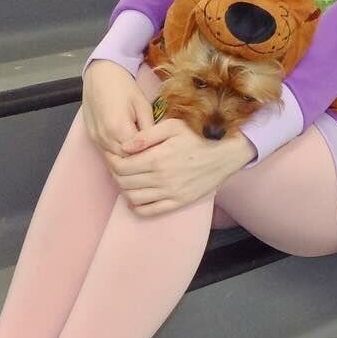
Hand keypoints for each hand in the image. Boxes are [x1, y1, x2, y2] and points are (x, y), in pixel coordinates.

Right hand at [81, 59, 155, 158]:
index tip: (159, 154)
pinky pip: (106, 152)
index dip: (148, 156)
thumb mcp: (143, 105)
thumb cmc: (124, 86)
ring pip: (113, 160)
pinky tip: (128, 148)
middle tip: (153, 156)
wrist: (101, 73)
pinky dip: (117, 154)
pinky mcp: (92, 136)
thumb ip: (149, 128)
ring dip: (127, 158)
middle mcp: (104, 136)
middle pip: (124, 161)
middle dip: (138, 160)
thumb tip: (157, 145)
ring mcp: (96, 138)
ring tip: (142, 153)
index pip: (136, 155)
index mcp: (118, 128)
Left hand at [105, 118, 247, 215]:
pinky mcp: (178, 202)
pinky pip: (150, 211)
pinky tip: (135, 199)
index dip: (111, 160)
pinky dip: (137, 207)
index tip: (110, 154)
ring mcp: (170, 193)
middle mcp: (161, 179)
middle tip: (116, 164)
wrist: (226, 154)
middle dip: (115, 173)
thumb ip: (146, 135)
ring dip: (124, 189)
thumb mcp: (173, 126)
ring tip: (125, 178)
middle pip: (124, 182)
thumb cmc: (198, 136)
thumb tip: (124, 146)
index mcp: (156, 159)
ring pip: (133, 197)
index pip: (121, 166)